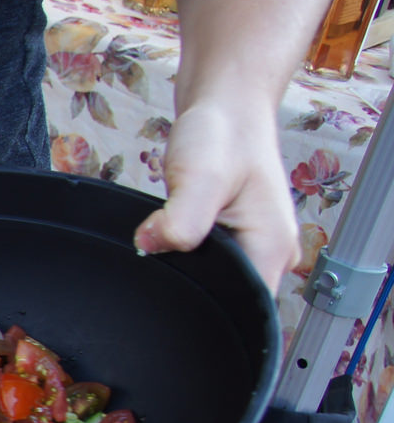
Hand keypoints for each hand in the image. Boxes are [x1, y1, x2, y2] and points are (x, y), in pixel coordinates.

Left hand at [132, 100, 299, 294]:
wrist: (224, 107)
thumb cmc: (222, 135)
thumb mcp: (201, 175)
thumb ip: (182, 217)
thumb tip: (150, 246)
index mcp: (272, 249)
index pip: (246, 311)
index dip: (207, 315)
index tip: (172, 300)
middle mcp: (269, 254)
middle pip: (229, 303)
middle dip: (190, 296)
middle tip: (157, 275)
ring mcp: (251, 248)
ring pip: (215, 284)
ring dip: (185, 277)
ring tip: (161, 259)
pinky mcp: (231, 240)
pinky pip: (206, 265)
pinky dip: (183, 261)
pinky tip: (164, 249)